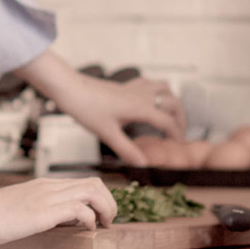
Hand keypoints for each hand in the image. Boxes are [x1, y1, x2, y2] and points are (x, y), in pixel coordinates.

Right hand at [0, 168, 116, 245]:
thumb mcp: (27, 206)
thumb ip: (46, 208)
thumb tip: (69, 221)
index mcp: (48, 185)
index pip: (87, 182)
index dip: (103, 198)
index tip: (103, 216)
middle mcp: (51, 187)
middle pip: (96, 183)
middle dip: (110, 202)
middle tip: (108, 221)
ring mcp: (48, 197)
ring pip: (93, 191)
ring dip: (105, 208)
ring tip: (103, 225)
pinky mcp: (43, 212)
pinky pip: (78, 208)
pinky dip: (89, 219)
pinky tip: (86, 230)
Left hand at [15, 51, 186, 165]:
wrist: (69, 87)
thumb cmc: (86, 108)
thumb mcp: (107, 134)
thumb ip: (128, 150)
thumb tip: (144, 165)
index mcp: (142, 108)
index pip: (169, 122)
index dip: (177, 135)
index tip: (180, 146)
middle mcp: (143, 95)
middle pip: (174, 104)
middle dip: (180, 119)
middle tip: (178, 134)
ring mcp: (136, 87)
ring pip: (165, 88)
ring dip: (172, 101)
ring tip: (171, 115)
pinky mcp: (127, 85)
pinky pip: (150, 83)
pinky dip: (157, 91)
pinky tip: (151, 99)